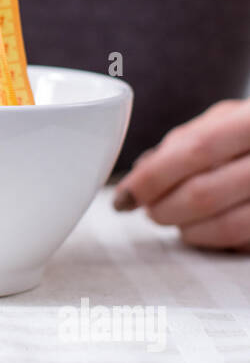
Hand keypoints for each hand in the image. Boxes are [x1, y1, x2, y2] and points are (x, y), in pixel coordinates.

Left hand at [113, 99, 249, 250]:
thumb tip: (140, 174)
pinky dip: (216, 241)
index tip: (125, 196)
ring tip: (176, 221)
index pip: (193, 151)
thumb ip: (184, 142)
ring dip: (188, 230)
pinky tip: (206, 231)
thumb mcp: (229, 119)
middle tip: (150, 210)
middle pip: (204, 193)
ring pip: (226, 226)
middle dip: (163, 208)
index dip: (152, 178)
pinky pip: (244, 243)